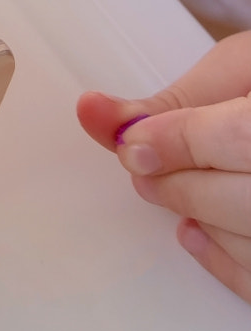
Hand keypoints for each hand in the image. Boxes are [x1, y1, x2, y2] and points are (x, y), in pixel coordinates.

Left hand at [78, 32, 250, 301]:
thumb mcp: (235, 71)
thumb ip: (171, 102)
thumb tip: (94, 114)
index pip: (241, 138)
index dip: (178, 142)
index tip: (134, 140)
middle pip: (245, 201)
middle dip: (180, 185)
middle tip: (143, 163)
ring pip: (250, 244)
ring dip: (196, 218)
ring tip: (173, 186)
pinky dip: (218, 259)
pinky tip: (193, 227)